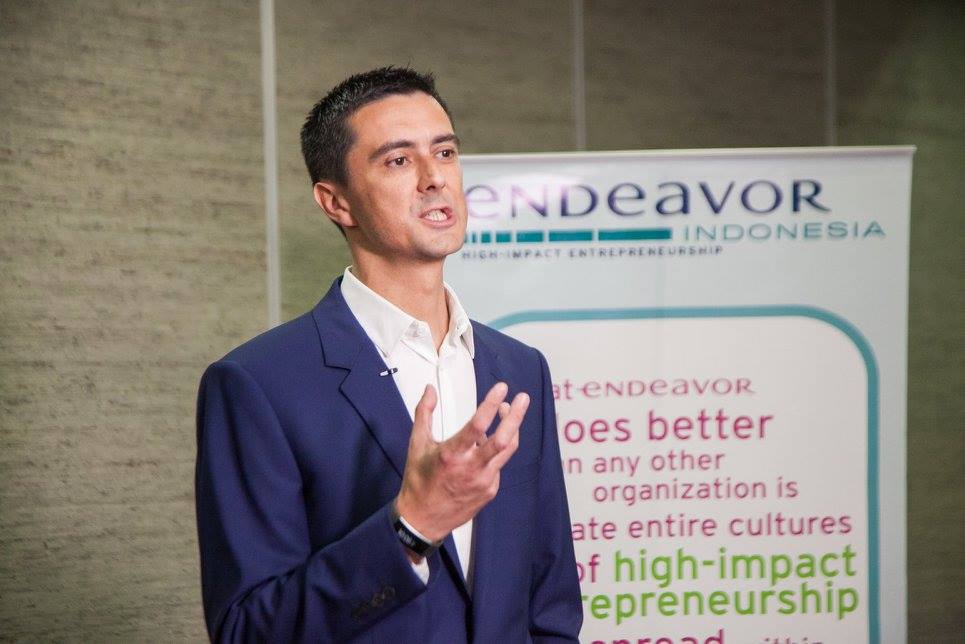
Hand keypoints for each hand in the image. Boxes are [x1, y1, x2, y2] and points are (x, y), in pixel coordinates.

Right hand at [395, 382, 528, 548]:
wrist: (423, 520)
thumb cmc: (418, 481)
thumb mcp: (416, 444)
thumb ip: (424, 413)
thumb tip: (429, 389)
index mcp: (451, 455)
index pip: (478, 425)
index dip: (492, 404)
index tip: (502, 388)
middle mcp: (471, 469)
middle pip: (504, 440)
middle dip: (516, 416)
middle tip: (523, 397)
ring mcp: (484, 482)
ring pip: (507, 450)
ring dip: (511, 429)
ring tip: (510, 412)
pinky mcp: (490, 491)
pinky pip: (498, 465)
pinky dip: (496, 450)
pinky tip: (486, 444)